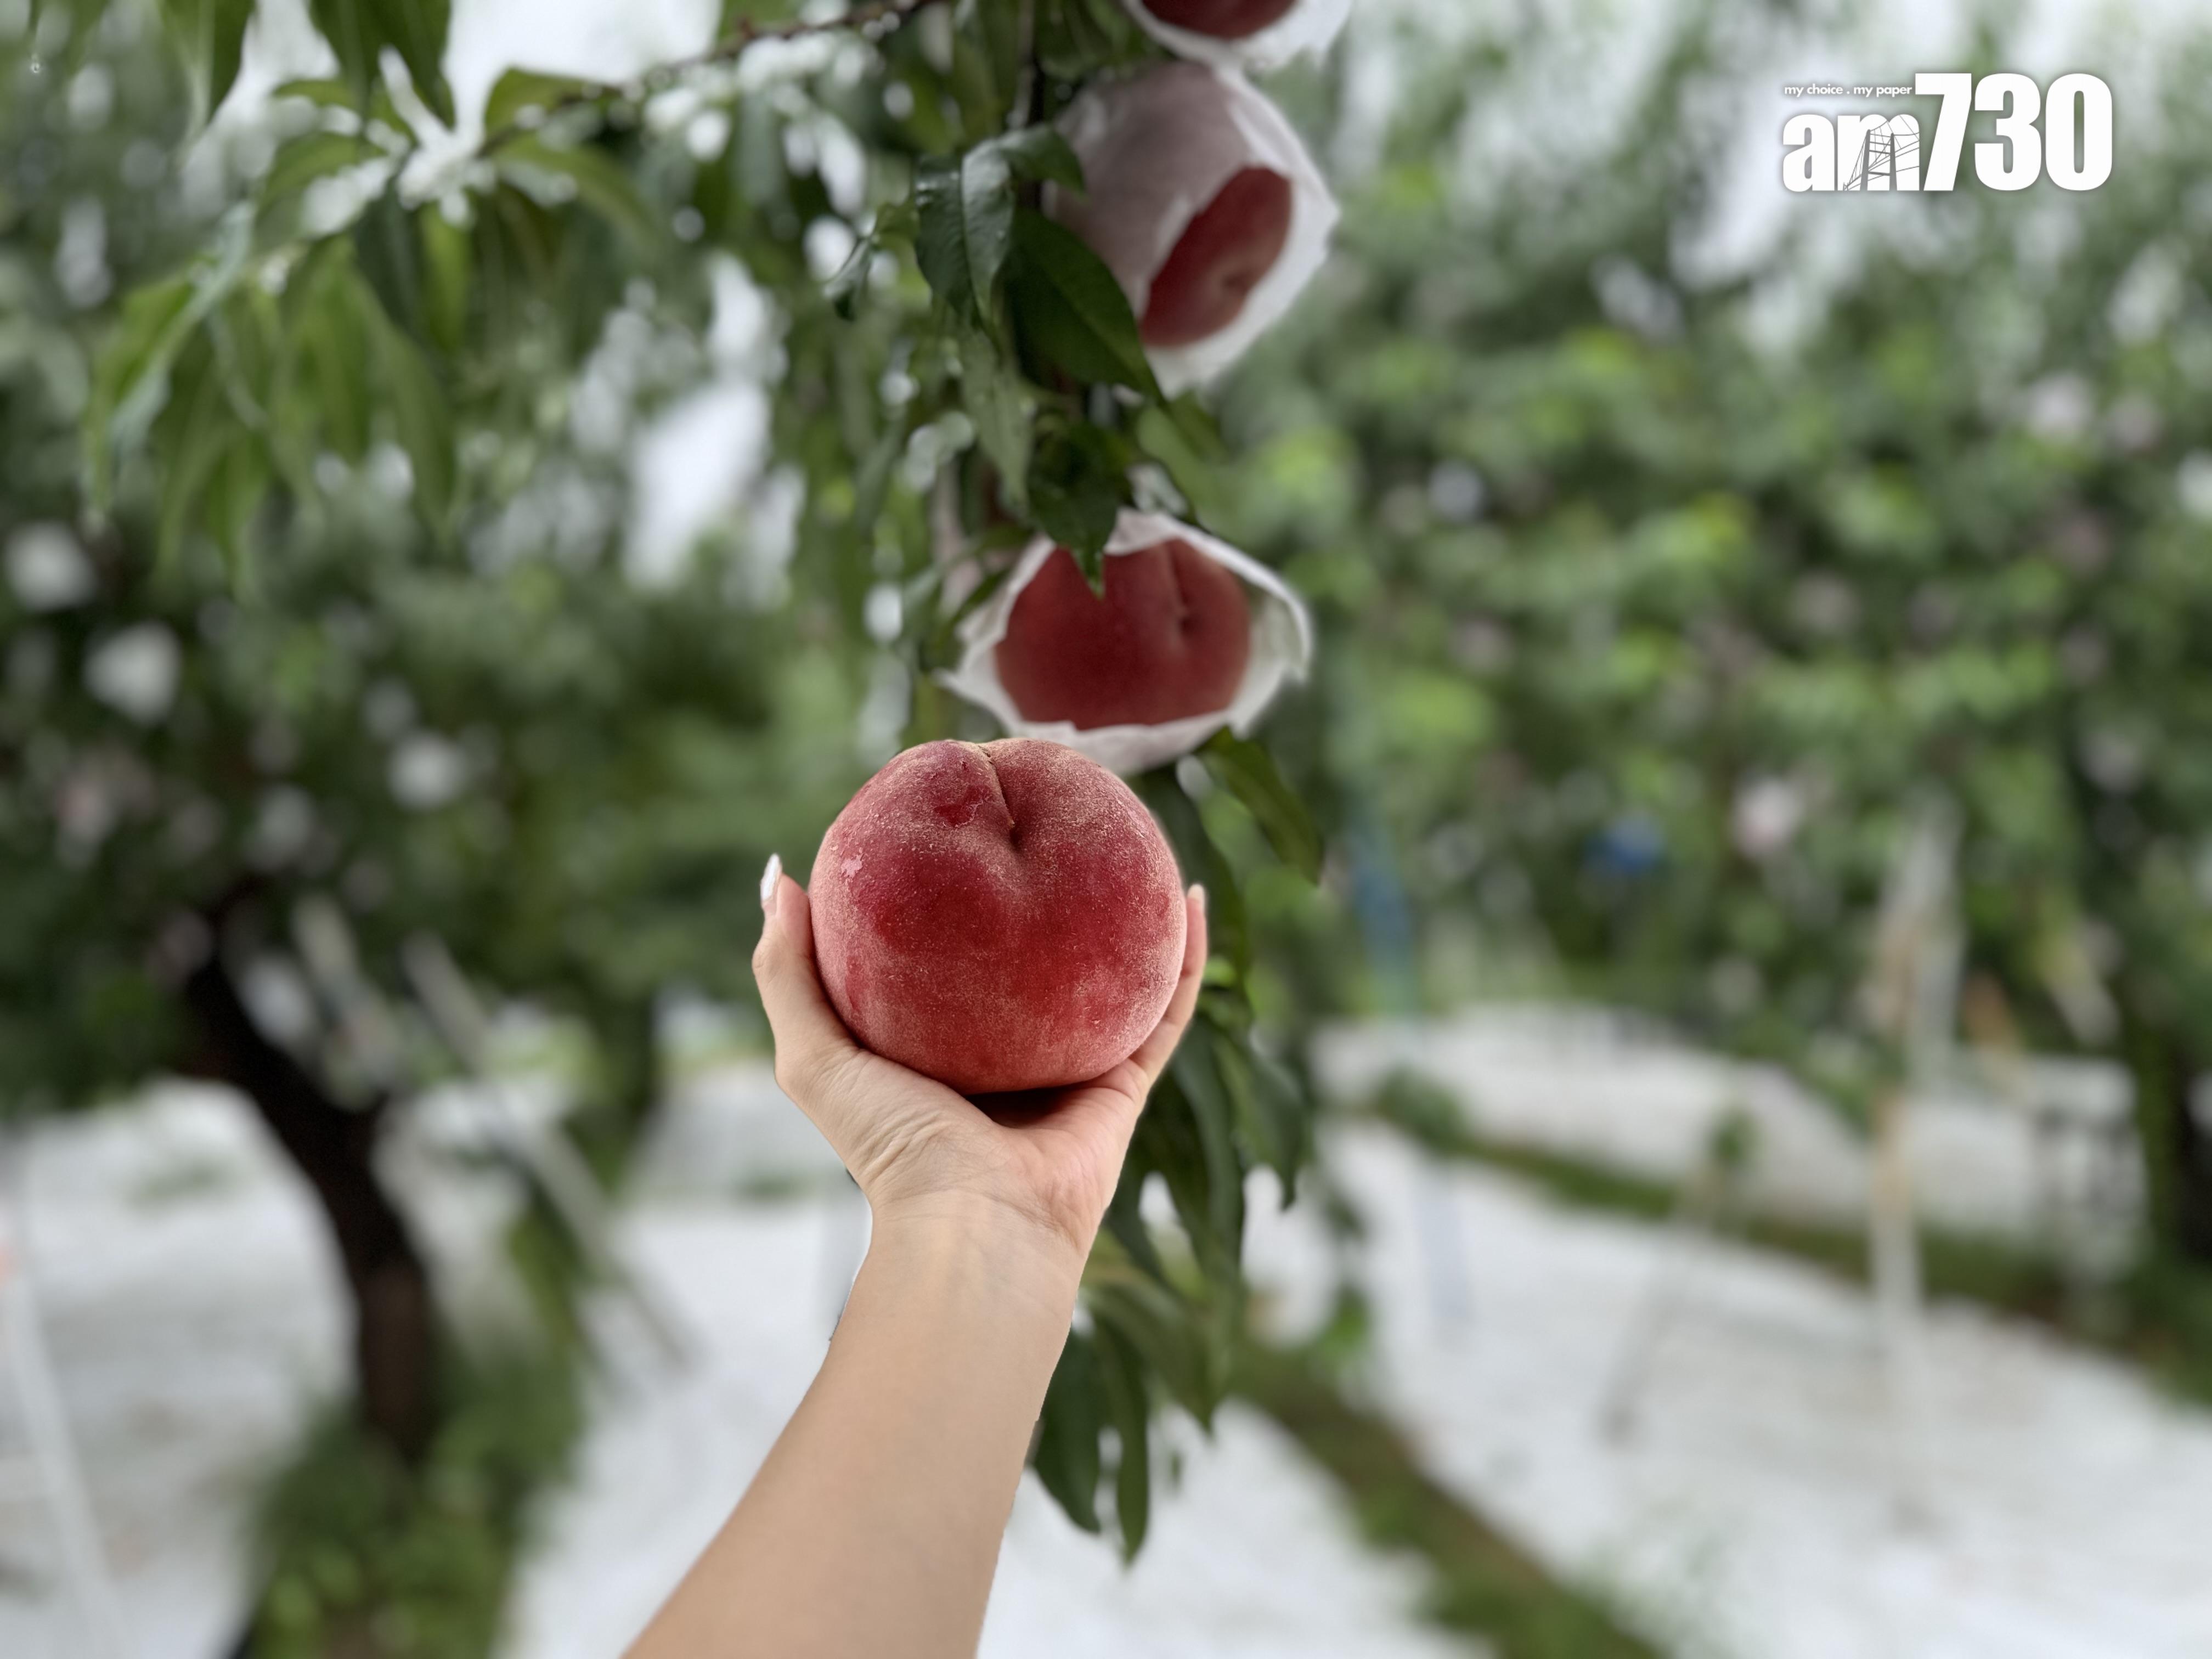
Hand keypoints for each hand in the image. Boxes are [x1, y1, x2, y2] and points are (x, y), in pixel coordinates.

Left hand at [751, 859, 1207, 1264]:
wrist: (976, 1224)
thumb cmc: (891, 1147)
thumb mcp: (814, 1053)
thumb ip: (788, 971)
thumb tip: (780, 873)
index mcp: (940, 1051)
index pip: (950, 960)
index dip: (956, 900)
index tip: (959, 830)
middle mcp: (1009, 1056)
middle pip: (1036, 962)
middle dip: (1051, 900)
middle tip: (1054, 823)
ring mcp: (1071, 1067)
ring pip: (1113, 977)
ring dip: (1132, 916)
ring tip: (1138, 844)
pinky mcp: (1123, 1082)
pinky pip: (1166, 1007)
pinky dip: (1187, 955)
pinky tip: (1192, 894)